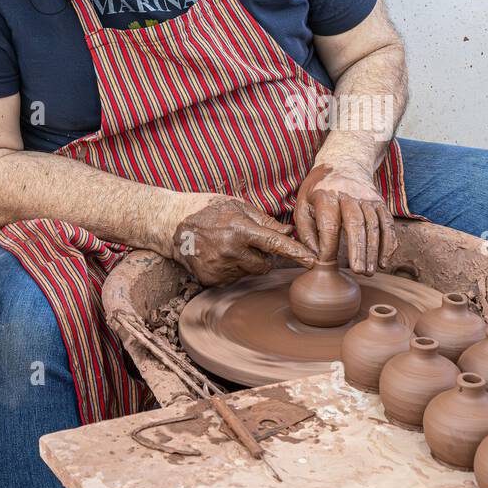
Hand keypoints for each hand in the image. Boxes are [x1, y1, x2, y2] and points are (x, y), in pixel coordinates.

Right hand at [168, 194, 315, 285]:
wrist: (174, 224)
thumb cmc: (210, 210)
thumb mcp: (239, 207)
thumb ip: (266, 221)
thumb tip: (289, 231)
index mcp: (240, 229)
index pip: (275, 244)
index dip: (295, 252)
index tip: (313, 261)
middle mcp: (230, 251)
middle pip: (264, 264)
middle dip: (262, 256)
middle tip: (247, 242)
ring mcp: (219, 268)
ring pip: (249, 272)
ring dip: (246, 262)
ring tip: (229, 246)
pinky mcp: (211, 279)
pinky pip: (234, 279)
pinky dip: (232, 269)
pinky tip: (219, 256)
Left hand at [293, 163, 396, 274]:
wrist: (344, 162)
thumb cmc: (319, 190)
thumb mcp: (302, 203)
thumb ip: (304, 230)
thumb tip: (315, 255)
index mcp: (326, 194)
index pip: (330, 224)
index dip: (329, 246)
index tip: (326, 262)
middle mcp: (349, 194)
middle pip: (356, 224)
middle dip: (358, 250)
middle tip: (359, 272)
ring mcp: (367, 197)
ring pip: (374, 225)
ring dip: (374, 250)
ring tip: (369, 271)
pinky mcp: (380, 201)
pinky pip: (387, 223)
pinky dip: (389, 243)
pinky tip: (384, 261)